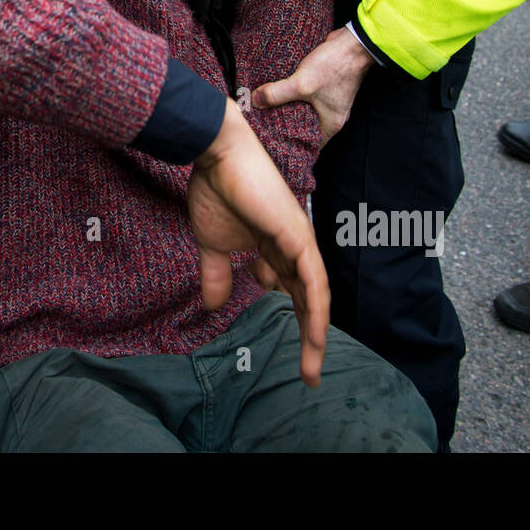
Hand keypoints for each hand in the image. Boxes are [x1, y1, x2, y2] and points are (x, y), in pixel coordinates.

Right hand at [189, 99, 329, 386]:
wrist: (217, 155)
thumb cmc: (215, 189)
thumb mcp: (212, 244)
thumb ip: (216, 273)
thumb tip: (213, 305)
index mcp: (274, 247)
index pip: (291, 289)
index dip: (292, 317)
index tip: (289, 346)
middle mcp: (293, 247)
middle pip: (307, 300)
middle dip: (309, 337)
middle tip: (308, 374)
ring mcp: (299, 243)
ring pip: (315, 298)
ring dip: (315, 335)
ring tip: (312, 369)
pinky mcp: (298, 238)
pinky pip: (314, 283)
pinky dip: (317, 311)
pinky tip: (316, 336)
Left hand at [252, 26, 375, 143]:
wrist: (353, 43)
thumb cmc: (334, 67)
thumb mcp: (301, 84)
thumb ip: (276, 94)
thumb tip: (254, 101)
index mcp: (330, 124)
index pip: (309, 144)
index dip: (290, 143)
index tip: (271, 140)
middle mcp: (331, 115)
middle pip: (304, 125)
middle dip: (285, 123)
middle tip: (264, 122)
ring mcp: (329, 100)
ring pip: (304, 109)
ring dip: (289, 106)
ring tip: (268, 106)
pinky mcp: (325, 86)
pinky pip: (307, 95)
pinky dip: (295, 93)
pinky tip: (280, 89)